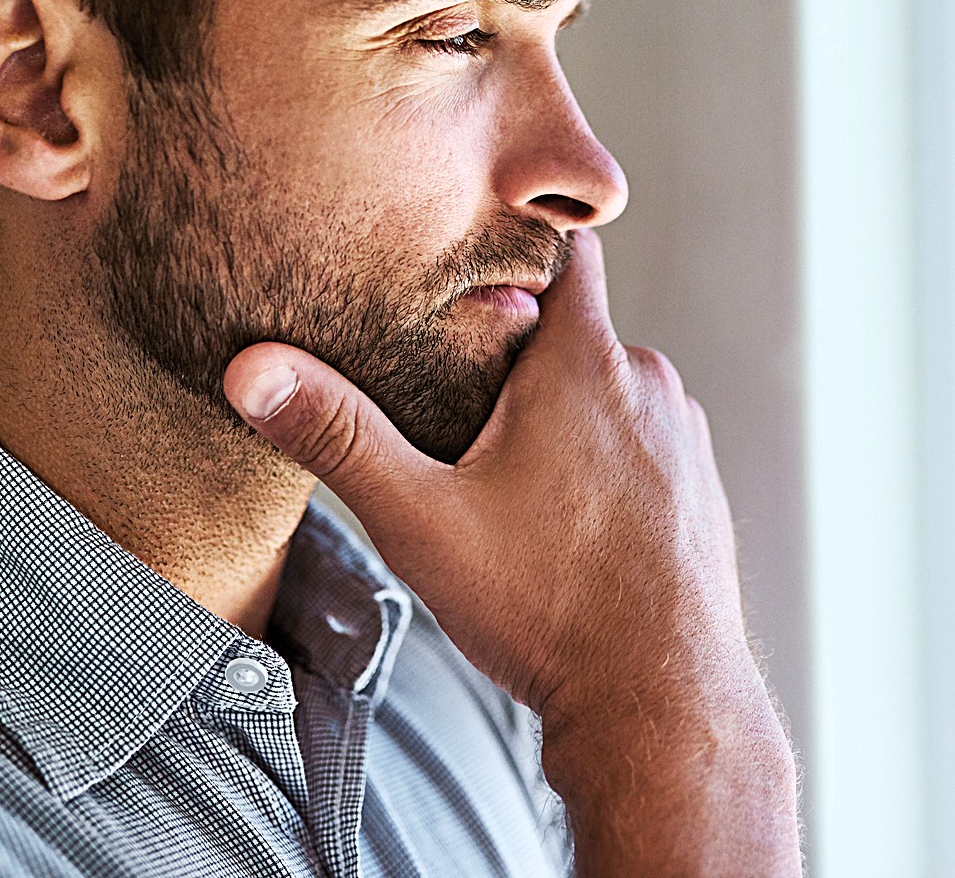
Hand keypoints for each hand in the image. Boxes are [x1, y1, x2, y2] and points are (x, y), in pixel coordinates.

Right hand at [224, 229, 798, 875]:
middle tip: (459, 408)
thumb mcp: (420, 519)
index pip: (566, 250)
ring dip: (567, 418)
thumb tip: (252, 369)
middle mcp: (650, 383)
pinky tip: (565, 525)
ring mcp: (685, 437)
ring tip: (510, 480)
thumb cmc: (545, 607)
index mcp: (586, 361)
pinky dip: (608, 467)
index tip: (472, 265)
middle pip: (576, 331)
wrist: (660, 705)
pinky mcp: (702, 489)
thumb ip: (337, 436)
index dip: (518, 250)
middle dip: (522, 357)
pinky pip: (644, 448)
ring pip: (612, 394)